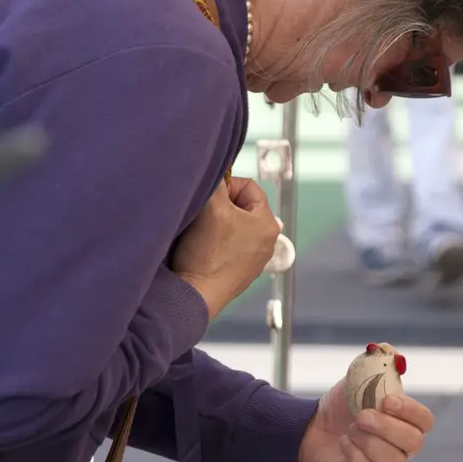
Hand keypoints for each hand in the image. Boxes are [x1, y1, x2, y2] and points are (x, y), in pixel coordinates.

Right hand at [171, 176, 279, 317]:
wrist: (194, 295)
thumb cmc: (207, 254)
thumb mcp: (212, 205)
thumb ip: (216, 181)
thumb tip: (215, 166)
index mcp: (268, 224)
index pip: (248, 186)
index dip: (225, 185)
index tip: (208, 197)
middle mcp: (266, 243)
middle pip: (238, 207)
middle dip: (218, 206)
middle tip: (202, 214)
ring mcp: (251, 261)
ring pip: (229, 226)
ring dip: (212, 224)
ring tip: (198, 233)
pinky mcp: (235, 273)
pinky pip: (223, 246)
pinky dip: (210, 243)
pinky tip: (197, 250)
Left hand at [295, 379, 433, 461]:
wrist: (311, 427)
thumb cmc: (340, 407)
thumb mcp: (356, 380)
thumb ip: (375, 366)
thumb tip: (392, 352)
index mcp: (404, 421)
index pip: (424, 421)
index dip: (410, 411)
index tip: (387, 400)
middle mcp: (401, 446)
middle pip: (414, 442)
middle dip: (386, 426)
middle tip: (361, 415)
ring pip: (392, 460)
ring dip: (366, 439)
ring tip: (351, 429)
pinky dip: (352, 452)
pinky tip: (343, 444)